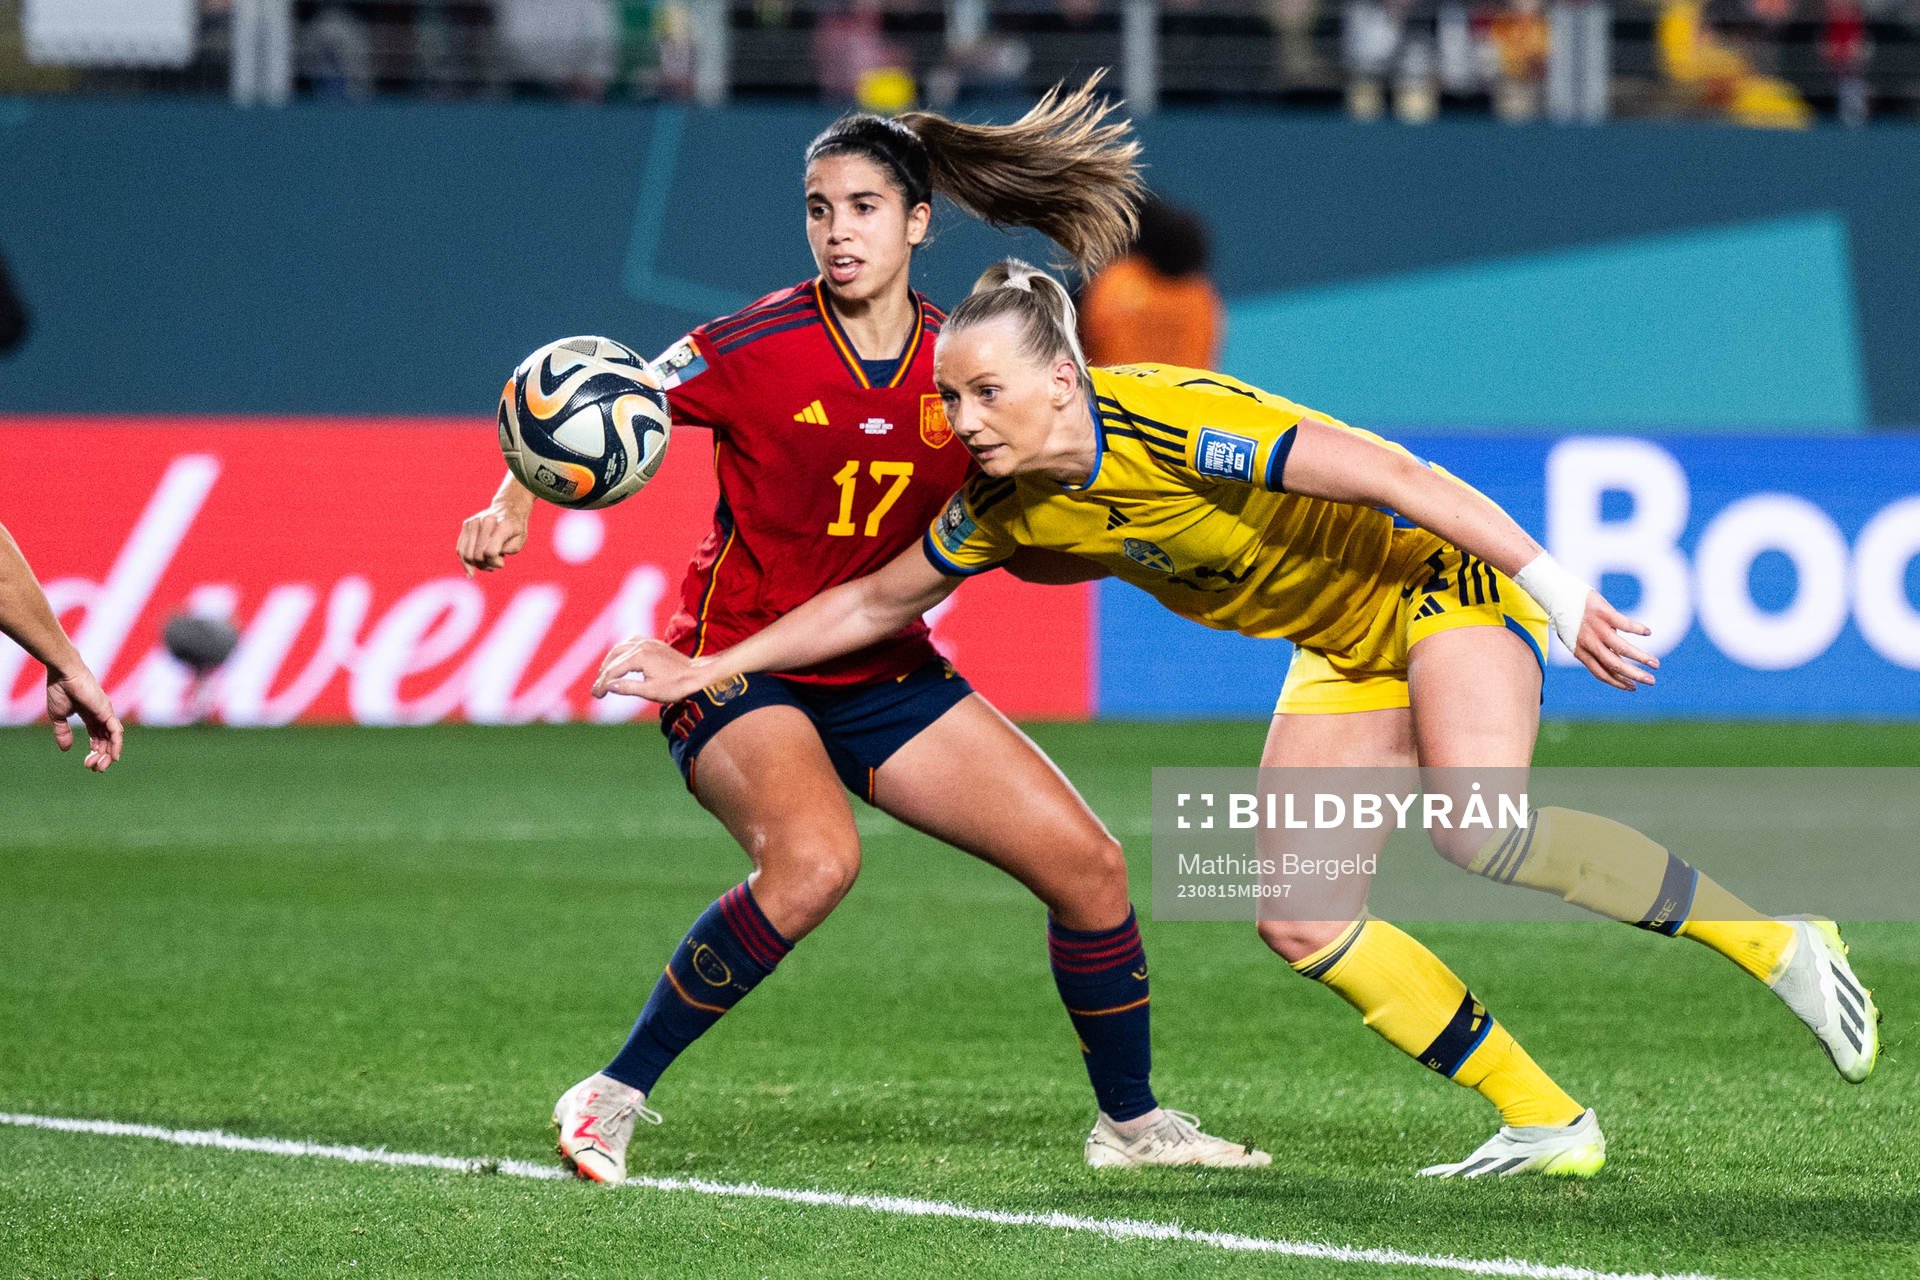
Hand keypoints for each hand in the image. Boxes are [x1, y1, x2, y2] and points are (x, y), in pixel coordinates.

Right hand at [47, 665, 122, 771]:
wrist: (63, 674)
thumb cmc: (59, 689)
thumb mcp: (59, 716)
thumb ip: (63, 732)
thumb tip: (66, 749)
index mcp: (90, 715)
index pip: (97, 737)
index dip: (95, 751)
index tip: (87, 763)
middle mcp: (101, 715)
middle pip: (107, 740)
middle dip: (101, 756)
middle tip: (94, 769)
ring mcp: (106, 713)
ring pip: (113, 739)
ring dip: (108, 755)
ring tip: (100, 767)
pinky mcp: (107, 712)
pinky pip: (116, 732)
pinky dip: (116, 745)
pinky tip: (113, 757)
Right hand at [456, 502, 529, 576]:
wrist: (508, 508)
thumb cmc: (515, 528)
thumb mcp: (521, 539)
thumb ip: (510, 549)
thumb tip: (493, 557)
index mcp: (503, 525)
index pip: (490, 552)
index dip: (495, 562)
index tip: (502, 562)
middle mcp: (486, 521)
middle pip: (477, 556)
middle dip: (486, 565)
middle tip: (495, 563)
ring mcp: (474, 521)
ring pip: (467, 554)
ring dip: (477, 565)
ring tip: (487, 564)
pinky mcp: (466, 524)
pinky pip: (460, 549)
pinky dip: (466, 562)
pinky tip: (471, 571)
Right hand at [591, 636, 709, 703]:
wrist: (698, 674)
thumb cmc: (677, 685)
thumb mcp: (651, 691)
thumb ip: (627, 688)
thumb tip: (608, 685)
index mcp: (639, 656)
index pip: (614, 671)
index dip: (603, 684)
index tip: (596, 695)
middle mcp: (641, 645)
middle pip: (614, 658)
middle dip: (603, 674)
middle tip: (597, 689)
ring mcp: (647, 642)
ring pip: (620, 648)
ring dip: (609, 662)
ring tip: (603, 676)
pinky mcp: (653, 643)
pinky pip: (630, 643)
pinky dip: (620, 652)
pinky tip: (618, 659)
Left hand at [1569, 592, 1657, 691]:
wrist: (1556, 594)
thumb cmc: (1569, 617)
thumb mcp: (1576, 638)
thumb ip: (1595, 648)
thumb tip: (1618, 657)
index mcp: (1580, 651)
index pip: (1601, 673)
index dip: (1618, 682)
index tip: (1633, 687)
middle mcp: (1588, 643)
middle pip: (1614, 664)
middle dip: (1634, 675)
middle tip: (1651, 681)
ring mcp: (1596, 628)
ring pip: (1622, 648)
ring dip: (1641, 657)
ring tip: (1655, 663)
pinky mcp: (1603, 613)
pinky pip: (1624, 624)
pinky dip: (1638, 629)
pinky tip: (1648, 632)